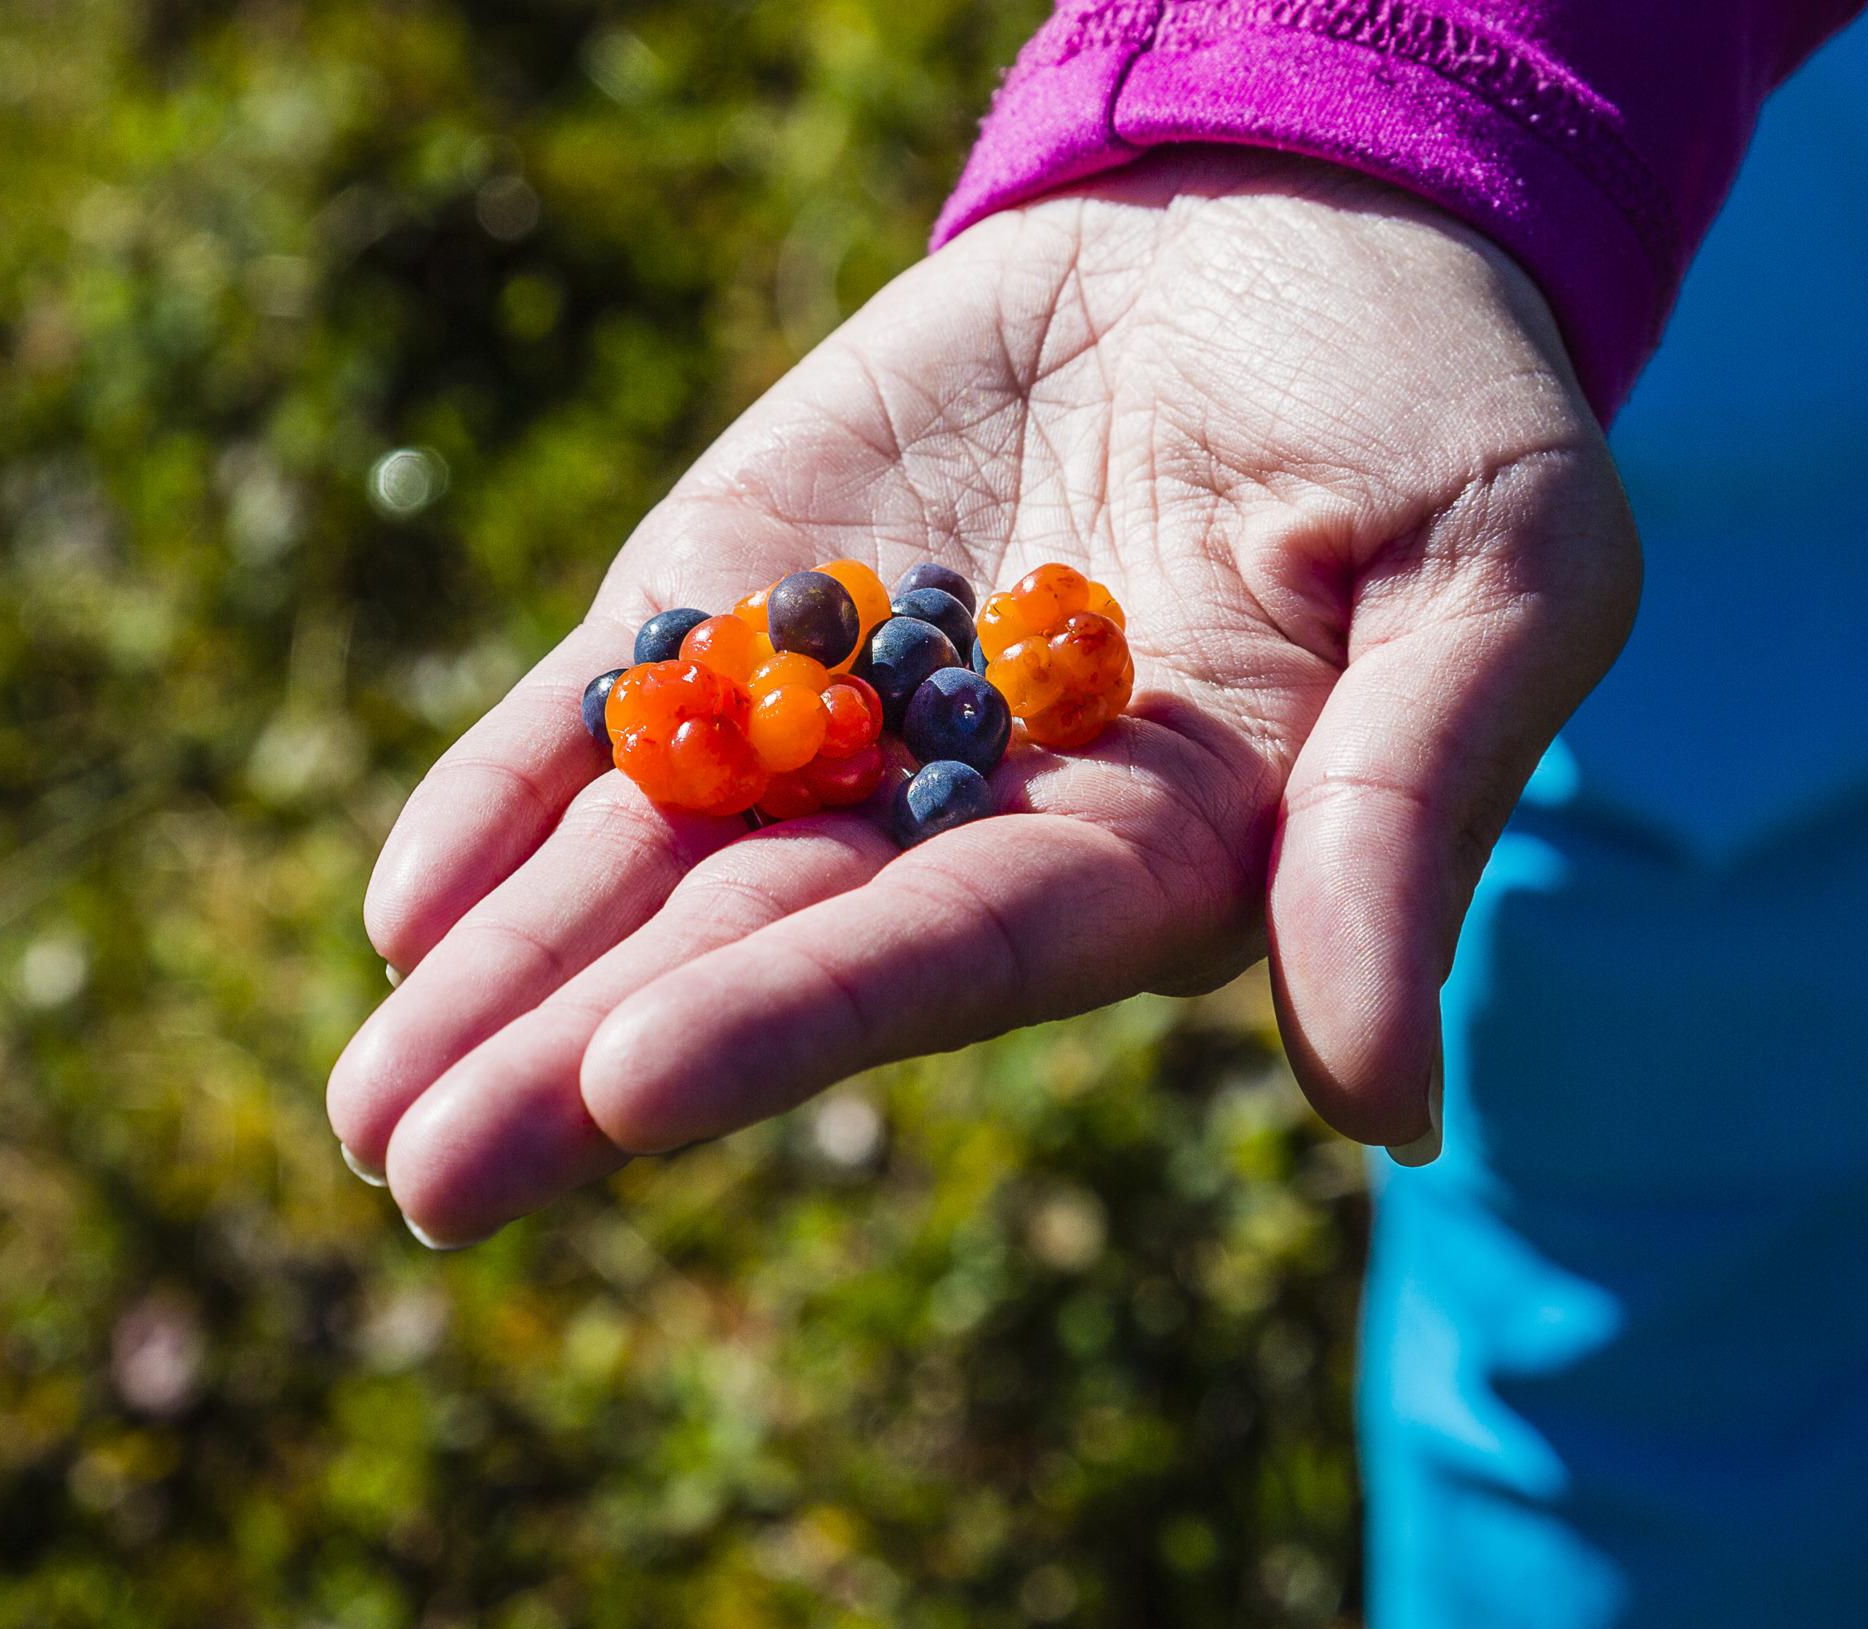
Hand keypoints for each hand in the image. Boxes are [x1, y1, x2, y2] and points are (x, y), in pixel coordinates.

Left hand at [328, 149, 1638, 1244]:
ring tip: (369, 1106)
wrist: (1296, 218)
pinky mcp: (765, 586)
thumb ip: (1415, 822)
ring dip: (517, 968)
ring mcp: (859, 703)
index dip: (808, 1011)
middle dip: (599, 1053)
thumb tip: (1389, 1117)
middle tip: (423, 1171)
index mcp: (1165, 850)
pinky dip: (515, 789)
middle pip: (778, 943)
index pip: (971, 951)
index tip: (634, 1082)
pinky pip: (625, 704)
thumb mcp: (1498, 578)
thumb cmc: (1442, 402)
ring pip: (670, 853)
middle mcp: (987, 814)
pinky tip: (407, 905)